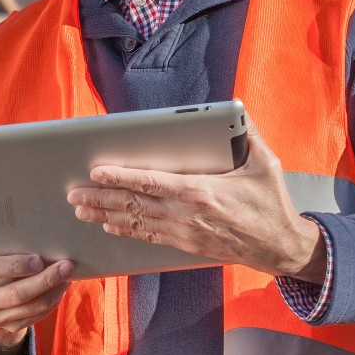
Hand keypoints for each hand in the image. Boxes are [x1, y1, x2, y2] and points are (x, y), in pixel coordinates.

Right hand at [0, 236, 72, 349]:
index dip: (13, 266)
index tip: (38, 260)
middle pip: (15, 294)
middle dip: (44, 280)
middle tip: (66, 266)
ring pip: (30, 307)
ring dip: (53, 292)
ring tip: (68, 276)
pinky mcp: (9, 328)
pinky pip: (35, 317)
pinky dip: (52, 302)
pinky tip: (60, 289)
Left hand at [66, 119, 325, 281]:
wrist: (281, 246)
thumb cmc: (272, 202)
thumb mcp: (265, 164)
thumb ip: (247, 134)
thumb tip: (235, 108)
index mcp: (201, 191)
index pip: (150, 182)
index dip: (120, 177)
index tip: (96, 171)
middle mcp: (187, 214)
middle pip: (134, 204)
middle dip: (100, 198)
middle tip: (73, 193)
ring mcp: (185, 232)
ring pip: (136, 222)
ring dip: (105, 215)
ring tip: (80, 209)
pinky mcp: (186, 245)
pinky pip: (148, 236)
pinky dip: (125, 230)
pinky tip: (108, 226)